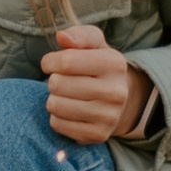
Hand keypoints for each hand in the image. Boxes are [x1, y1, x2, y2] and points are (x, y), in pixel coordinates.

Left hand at [42, 15, 149, 144]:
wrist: (120, 101)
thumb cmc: (98, 66)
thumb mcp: (94, 44)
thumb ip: (79, 35)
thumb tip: (62, 37)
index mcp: (114, 64)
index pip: (65, 61)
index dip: (50, 61)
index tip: (52, 63)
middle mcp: (115, 92)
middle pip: (57, 84)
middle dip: (53, 81)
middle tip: (62, 82)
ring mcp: (108, 116)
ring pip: (55, 105)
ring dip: (53, 99)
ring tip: (65, 96)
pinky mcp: (97, 135)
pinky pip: (57, 124)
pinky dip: (56, 117)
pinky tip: (69, 111)